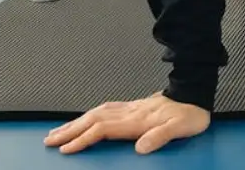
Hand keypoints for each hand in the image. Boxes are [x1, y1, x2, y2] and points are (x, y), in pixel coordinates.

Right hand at [43, 92, 209, 154]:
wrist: (196, 95)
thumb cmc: (190, 114)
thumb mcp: (181, 127)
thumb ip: (161, 136)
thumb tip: (141, 148)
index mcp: (136, 120)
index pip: (102, 130)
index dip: (83, 139)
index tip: (65, 149)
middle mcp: (129, 112)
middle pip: (92, 120)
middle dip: (69, 131)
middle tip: (48, 140)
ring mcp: (130, 108)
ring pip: (95, 114)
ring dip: (75, 123)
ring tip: (58, 131)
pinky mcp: (133, 107)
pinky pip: (103, 110)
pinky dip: (88, 116)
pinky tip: (84, 119)